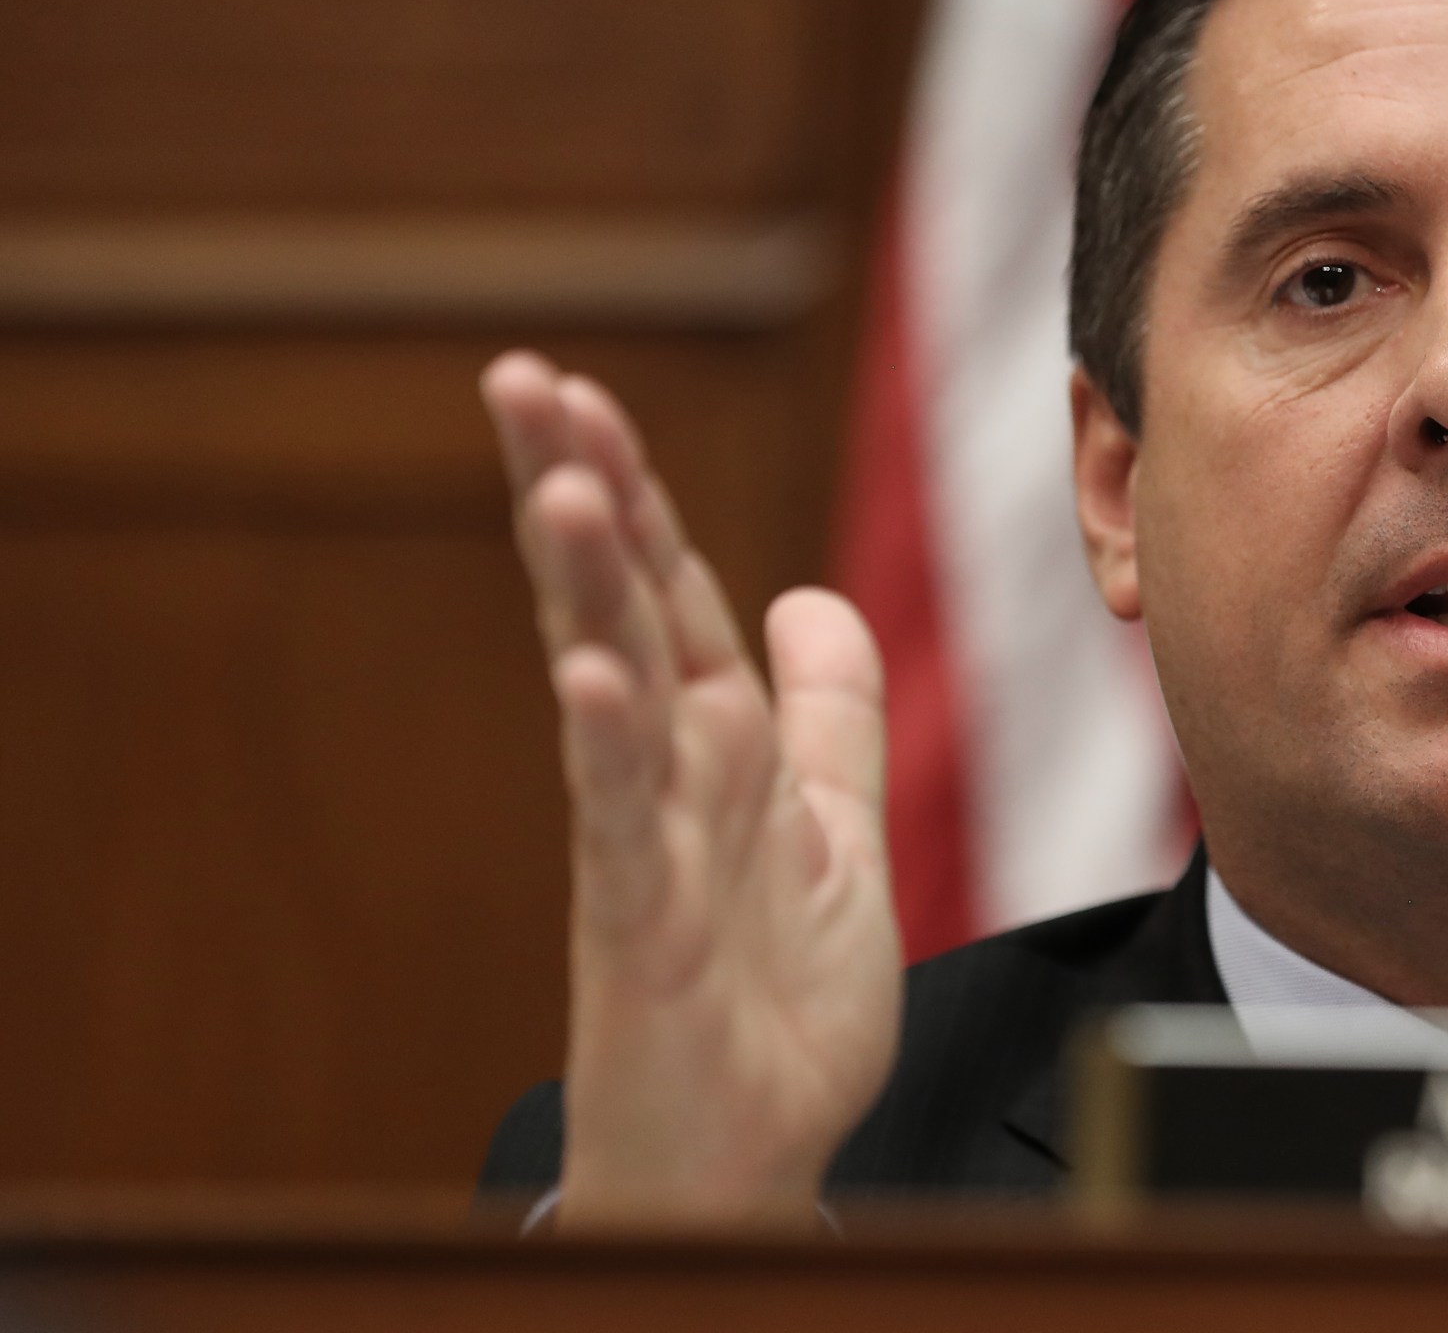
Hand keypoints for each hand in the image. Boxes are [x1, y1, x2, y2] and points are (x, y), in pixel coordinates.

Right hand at [481, 350, 901, 1227]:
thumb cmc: (776, 1003)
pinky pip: (624, 824)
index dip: (635, 493)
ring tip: (558, 486)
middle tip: (522, 380)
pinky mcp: (642, 928)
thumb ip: (828, 717)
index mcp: (717, 744)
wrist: (754, 1156)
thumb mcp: (837, 832)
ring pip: (611, 692)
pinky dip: (612, 747)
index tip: (582, 391)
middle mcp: (669, 775)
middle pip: (622, 608)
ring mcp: (646, 845)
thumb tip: (806, 596)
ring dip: (585, 590)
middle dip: (579, 493)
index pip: (671, 591)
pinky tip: (593, 674)